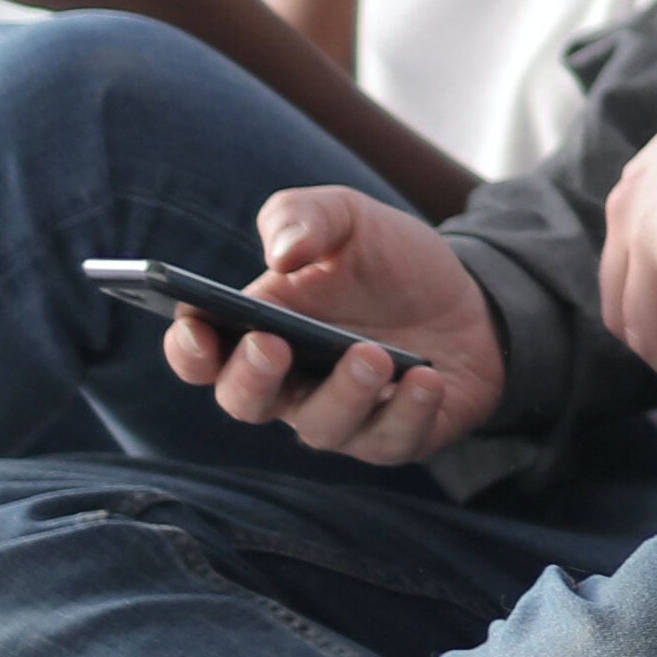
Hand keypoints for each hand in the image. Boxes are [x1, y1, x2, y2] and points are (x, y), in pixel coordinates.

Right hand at [215, 187, 504, 466]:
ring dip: (343, 394)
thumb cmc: (388, 259)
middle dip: (251, 379)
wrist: (468, 292)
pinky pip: (392, 439)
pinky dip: (408, 411)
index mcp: (259, 329)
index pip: (201, 356)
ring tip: (372, 354)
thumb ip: (302, 217)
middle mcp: (290, 384)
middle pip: (245, 403)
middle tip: (273, 345)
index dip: (189, 350)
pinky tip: (425, 378)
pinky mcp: (396, 436)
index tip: (196, 329)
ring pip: (321, 428)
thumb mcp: (347, 216)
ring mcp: (342, 417)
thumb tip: (280, 256)